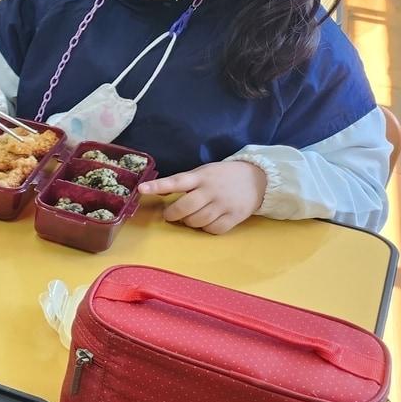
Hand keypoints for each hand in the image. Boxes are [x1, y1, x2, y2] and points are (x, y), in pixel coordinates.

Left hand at [139, 161, 267, 235]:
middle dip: (173, 214)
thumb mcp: (203, 172)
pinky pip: (213, 229)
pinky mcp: (235, 216)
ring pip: (197, 221)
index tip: (142, 189)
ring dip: (189, 222)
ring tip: (191, 216)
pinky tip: (207, 222)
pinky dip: (206, 229)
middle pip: (185, 207)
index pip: (177, 181)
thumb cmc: (222, 176)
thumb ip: (182, 182)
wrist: (258, 178)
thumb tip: (154, 190)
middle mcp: (212, 190)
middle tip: (170, 214)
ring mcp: (224, 204)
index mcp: (201, 176)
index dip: (158, 186)